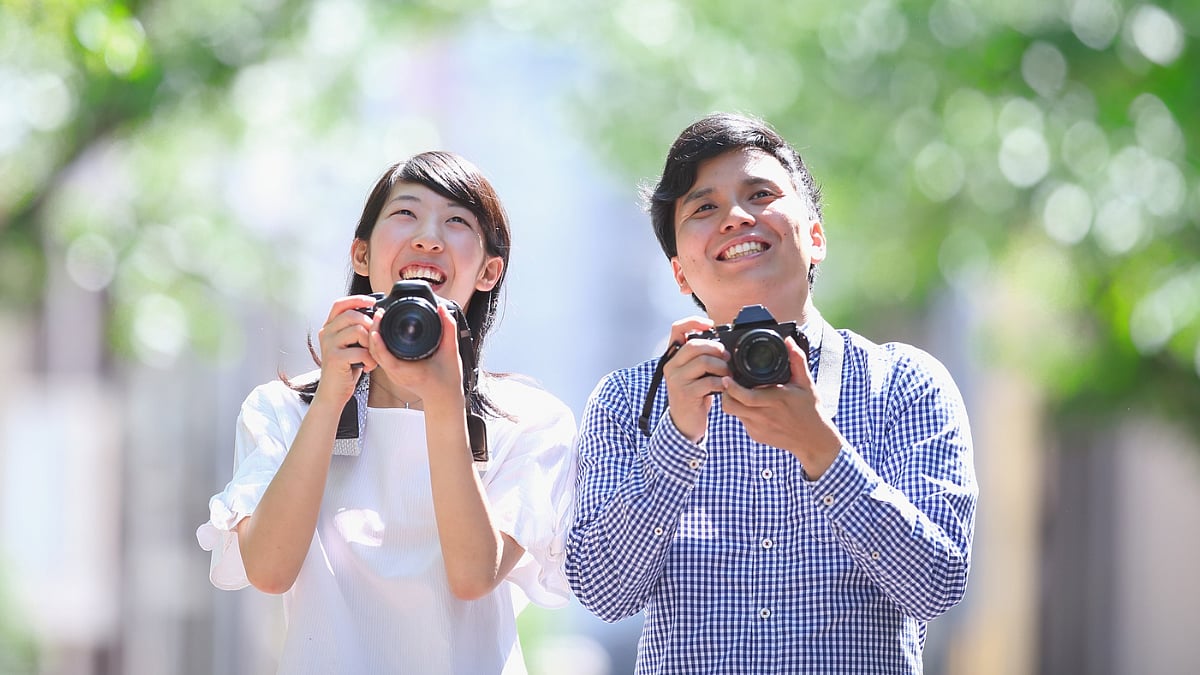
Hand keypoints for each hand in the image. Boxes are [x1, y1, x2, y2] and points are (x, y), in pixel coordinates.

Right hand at [313, 295, 378, 404]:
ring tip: (370, 357)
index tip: (373, 301)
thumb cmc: (345, 368)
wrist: (333, 392)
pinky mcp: (334, 358)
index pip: (340, 304)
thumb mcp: (350, 345)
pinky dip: (369, 360)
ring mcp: (328, 345)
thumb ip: (356, 330)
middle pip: (352, 315)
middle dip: (369, 325)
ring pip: (358, 330)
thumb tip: (376, 315)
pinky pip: (360, 351)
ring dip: (371, 344)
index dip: (357, 299)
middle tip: (373, 341)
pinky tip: (367, 367)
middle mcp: (326, 333)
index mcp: (329, 327)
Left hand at [367, 303, 465, 409]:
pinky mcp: (393, 372)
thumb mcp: (451, 351)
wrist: (445, 396)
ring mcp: (393, 374)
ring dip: (374, 337)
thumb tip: (442, 309)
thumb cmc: (448, 379)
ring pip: (375, 354)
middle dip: (373, 332)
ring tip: (379, 318)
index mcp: (408, 371)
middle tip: (379, 314)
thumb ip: (449, 328)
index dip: (379, 342)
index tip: (377, 325)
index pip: (386, 357)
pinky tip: (381, 331)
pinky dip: (378, 343)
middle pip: (376, 352)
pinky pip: (380, 356)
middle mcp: (397, 374)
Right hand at [662, 316, 728, 442]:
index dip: (694, 322)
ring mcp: (676, 380)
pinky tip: (724, 386)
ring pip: (704, 361)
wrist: (684, 424)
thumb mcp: (693, 373)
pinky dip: (722, 382)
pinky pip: (709, 381)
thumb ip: (699, 357)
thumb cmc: (693, 395)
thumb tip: (720, 342)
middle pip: (695, 345)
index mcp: (672, 357)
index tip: (711, 325)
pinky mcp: (686, 394)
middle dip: (717, 349)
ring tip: (727, 374)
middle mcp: (671, 366)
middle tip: (727, 358)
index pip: (677, 329)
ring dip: (722, 367)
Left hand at [720, 337, 844, 477]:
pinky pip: (742, 421)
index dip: (732, 387)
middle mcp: (764, 416)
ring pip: (734, 413)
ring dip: (733, 401)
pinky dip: (742, 411)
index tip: (727, 377)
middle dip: (726, 393)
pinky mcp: (756, 436)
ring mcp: (758, 428)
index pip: (745, 396)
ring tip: (739, 391)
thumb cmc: (810, 410)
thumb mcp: (806, 383)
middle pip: (731, 406)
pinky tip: (751, 405)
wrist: (813, 440)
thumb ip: (797, 361)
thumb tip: (788, 341)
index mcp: (775, 400)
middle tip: (729, 382)